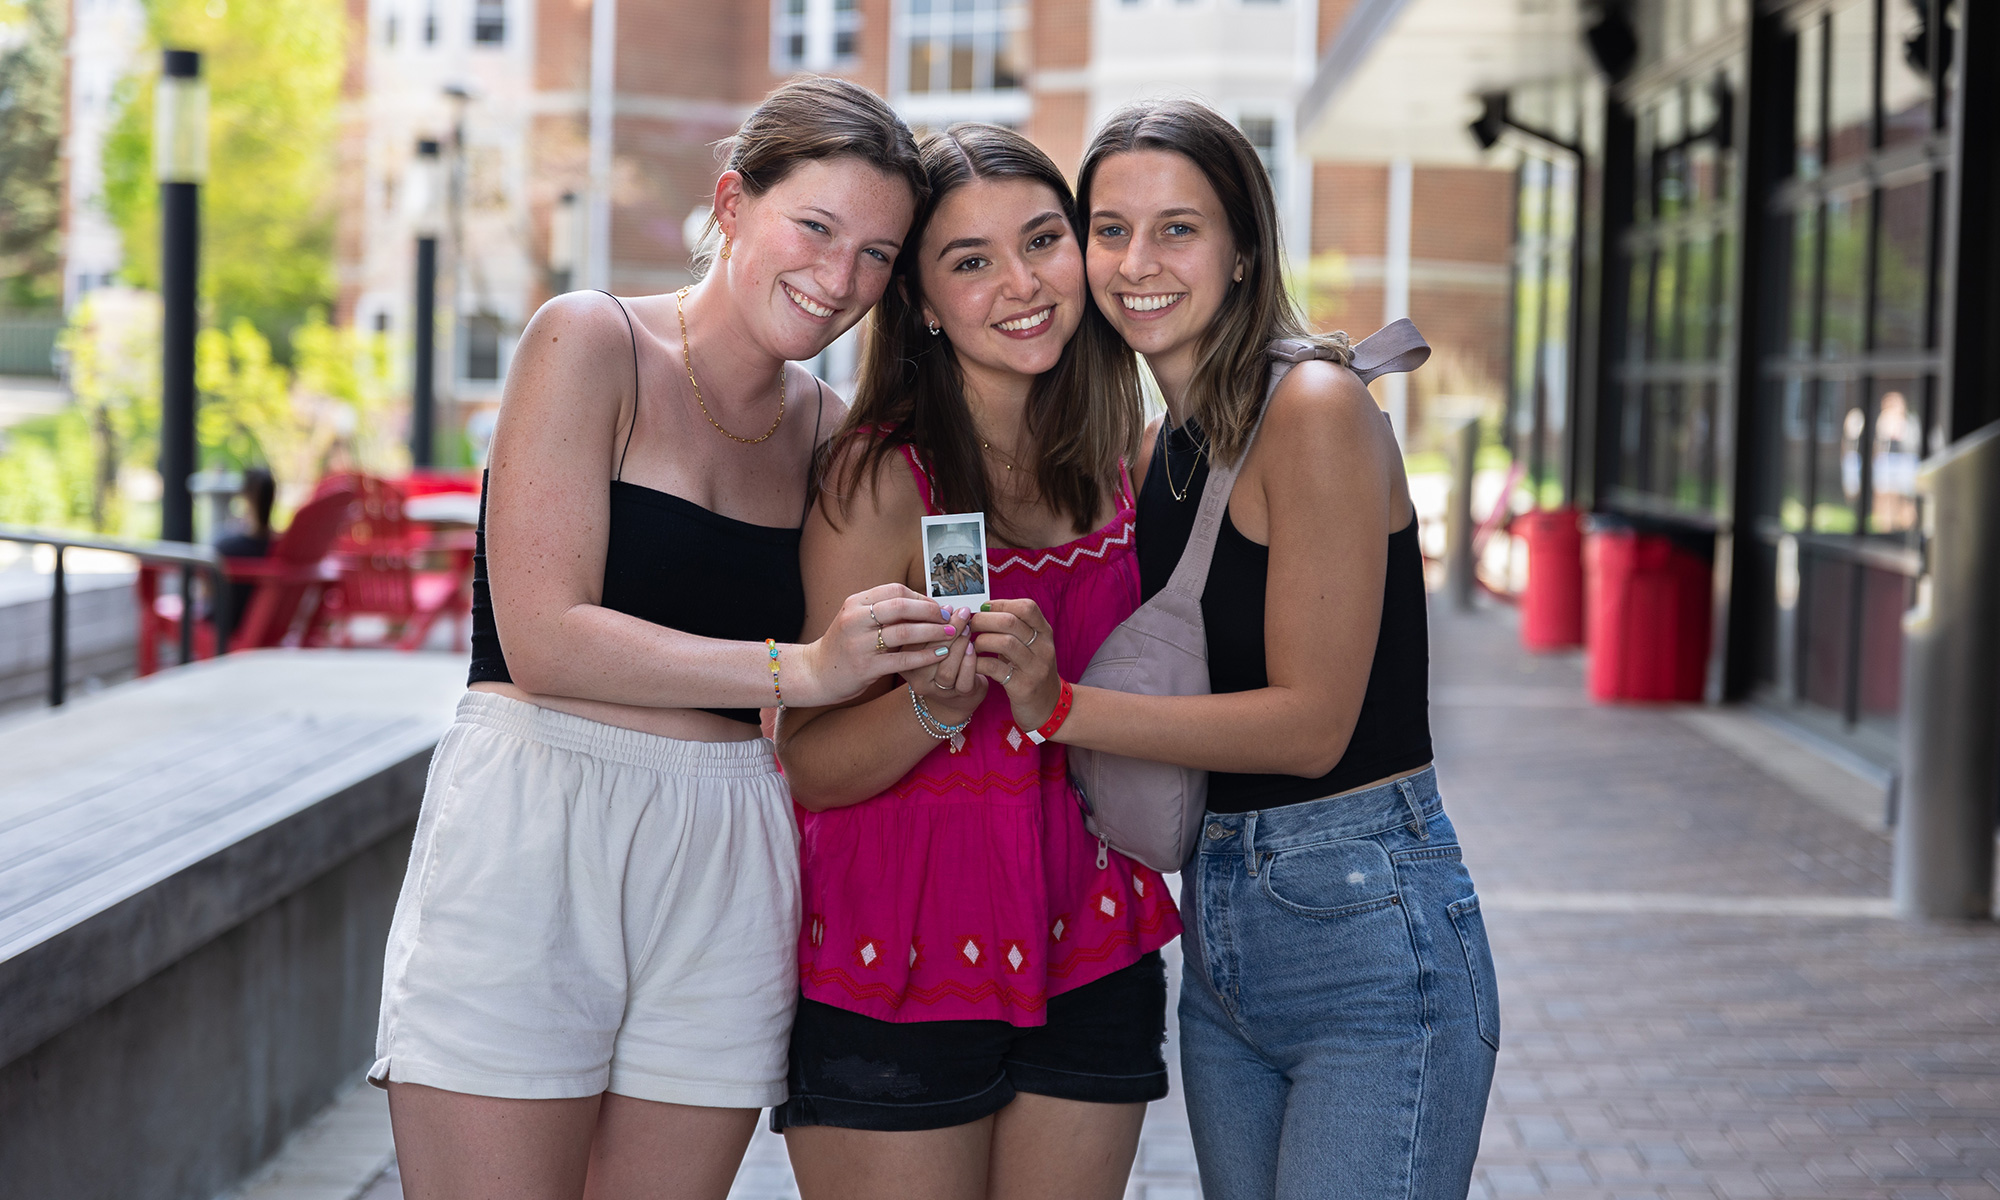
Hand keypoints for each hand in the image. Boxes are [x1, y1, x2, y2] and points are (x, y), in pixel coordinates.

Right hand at [792, 585, 962, 707]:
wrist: (815, 673)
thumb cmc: (844, 646)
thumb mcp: (857, 620)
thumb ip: (884, 611)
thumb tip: (925, 604)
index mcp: (855, 603)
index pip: (895, 590)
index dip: (921, 597)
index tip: (938, 607)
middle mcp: (855, 620)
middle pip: (901, 606)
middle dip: (931, 611)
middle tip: (950, 618)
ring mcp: (859, 644)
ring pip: (904, 632)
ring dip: (933, 632)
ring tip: (952, 634)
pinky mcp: (865, 667)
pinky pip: (902, 660)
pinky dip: (925, 656)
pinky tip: (940, 654)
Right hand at [900, 607, 984, 720]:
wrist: (955, 694)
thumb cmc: (941, 660)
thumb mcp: (928, 642)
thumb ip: (930, 625)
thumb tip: (944, 606)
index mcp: (902, 659)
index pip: (909, 639)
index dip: (928, 621)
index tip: (944, 608)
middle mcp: (914, 677)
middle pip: (927, 653)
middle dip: (947, 629)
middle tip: (960, 613)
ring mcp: (935, 689)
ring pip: (945, 668)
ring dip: (959, 645)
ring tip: (967, 629)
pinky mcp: (956, 696)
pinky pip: (963, 680)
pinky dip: (969, 661)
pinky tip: (973, 648)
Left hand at [968, 599, 1059, 732]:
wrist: (1050, 707)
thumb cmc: (1032, 672)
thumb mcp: (1032, 646)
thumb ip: (1015, 629)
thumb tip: (985, 610)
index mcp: (1045, 633)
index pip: (1026, 607)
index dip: (1001, 604)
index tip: (984, 609)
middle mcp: (1043, 648)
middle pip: (1010, 622)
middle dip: (984, 620)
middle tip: (971, 626)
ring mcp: (1035, 668)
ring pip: (1004, 642)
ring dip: (981, 641)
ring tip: (973, 646)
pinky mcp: (1023, 687)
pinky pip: (995, 668)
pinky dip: (979, 662)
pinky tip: (974, 663)